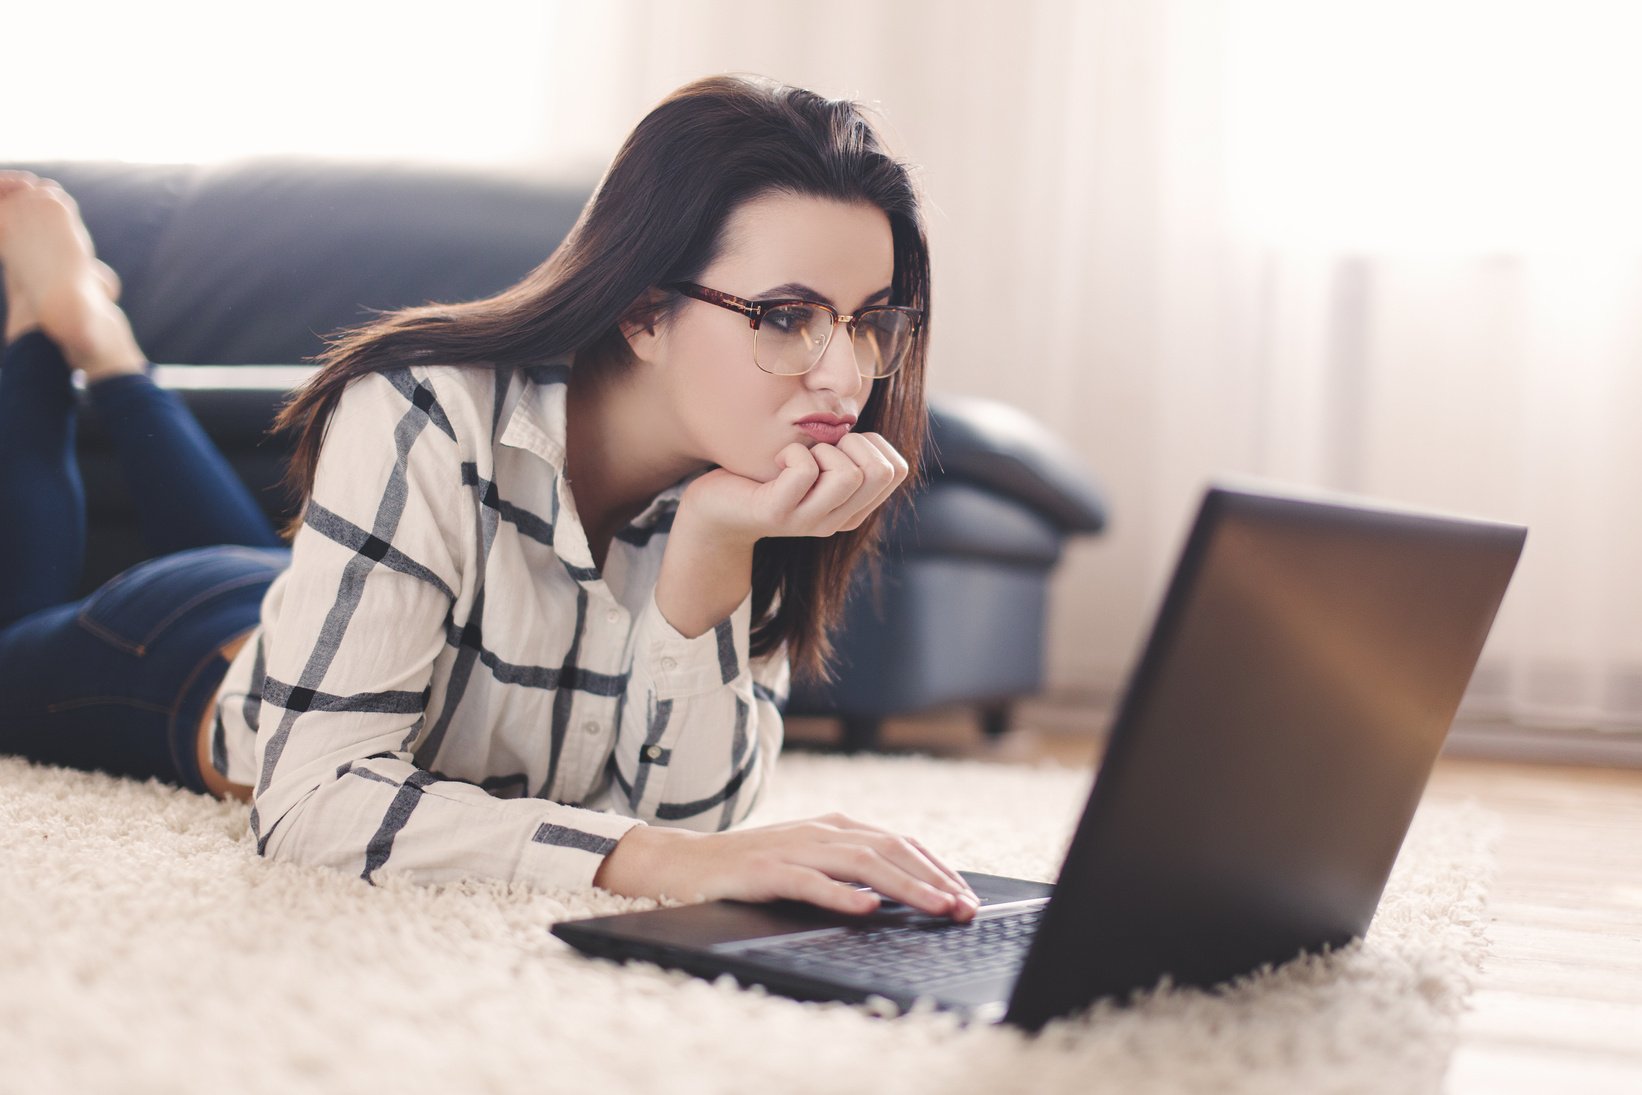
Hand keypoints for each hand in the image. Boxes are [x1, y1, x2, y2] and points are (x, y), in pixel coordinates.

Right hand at [592, 812, 981, 920]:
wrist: (685, 862)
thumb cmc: (753, 867)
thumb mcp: (810, 860)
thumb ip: (850, 868)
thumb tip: (900, 891)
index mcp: (837, 826)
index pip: (900, 842)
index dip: (937, 867)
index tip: (965, 895)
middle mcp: (821, 831)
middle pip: (890, 849)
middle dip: (933, 878)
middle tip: (964, 907)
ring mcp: (794, 848)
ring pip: (861, 863)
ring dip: (904, 886)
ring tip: (935, 906)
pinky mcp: (765, 870)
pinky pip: (809, 882)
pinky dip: (841, 895)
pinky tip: (866, 909)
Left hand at [679, 432, 910, 548]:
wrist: (716, 508)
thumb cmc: (768, 473)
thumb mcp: (816, 459)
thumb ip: (844, 448)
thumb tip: (857, 410)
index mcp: (854, 508)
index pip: (898, 470)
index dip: (874, 443)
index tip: (840, 444)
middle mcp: (838, 520)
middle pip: (881, 472)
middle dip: (853, 443)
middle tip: (819, 446)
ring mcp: (810, 521)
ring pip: (849, 475)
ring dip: (823, 448)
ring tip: (798, 454)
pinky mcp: (779, 515)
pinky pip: (805, 470)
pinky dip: (793, 451)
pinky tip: (777, 459)